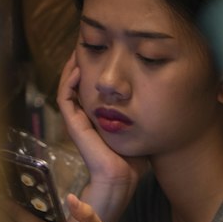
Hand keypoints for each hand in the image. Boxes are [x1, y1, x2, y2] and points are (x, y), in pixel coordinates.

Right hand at [57, 51, 147, 198]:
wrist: (122, 178)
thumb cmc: (133, 159)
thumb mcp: (138, 126)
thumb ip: (141, 110)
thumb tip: (158, 92)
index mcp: (97, 117)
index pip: (91, 86)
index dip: (95, 67)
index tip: (105, 51)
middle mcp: (84, 117)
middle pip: (77, 82)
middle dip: (83, 61)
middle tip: (89, 43)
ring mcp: (77, 120)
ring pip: (67, 86)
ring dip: (72, 66)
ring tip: (80, 49)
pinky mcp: (73, 124)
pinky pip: (64, 97)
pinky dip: (68, 80)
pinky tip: (78, 66)